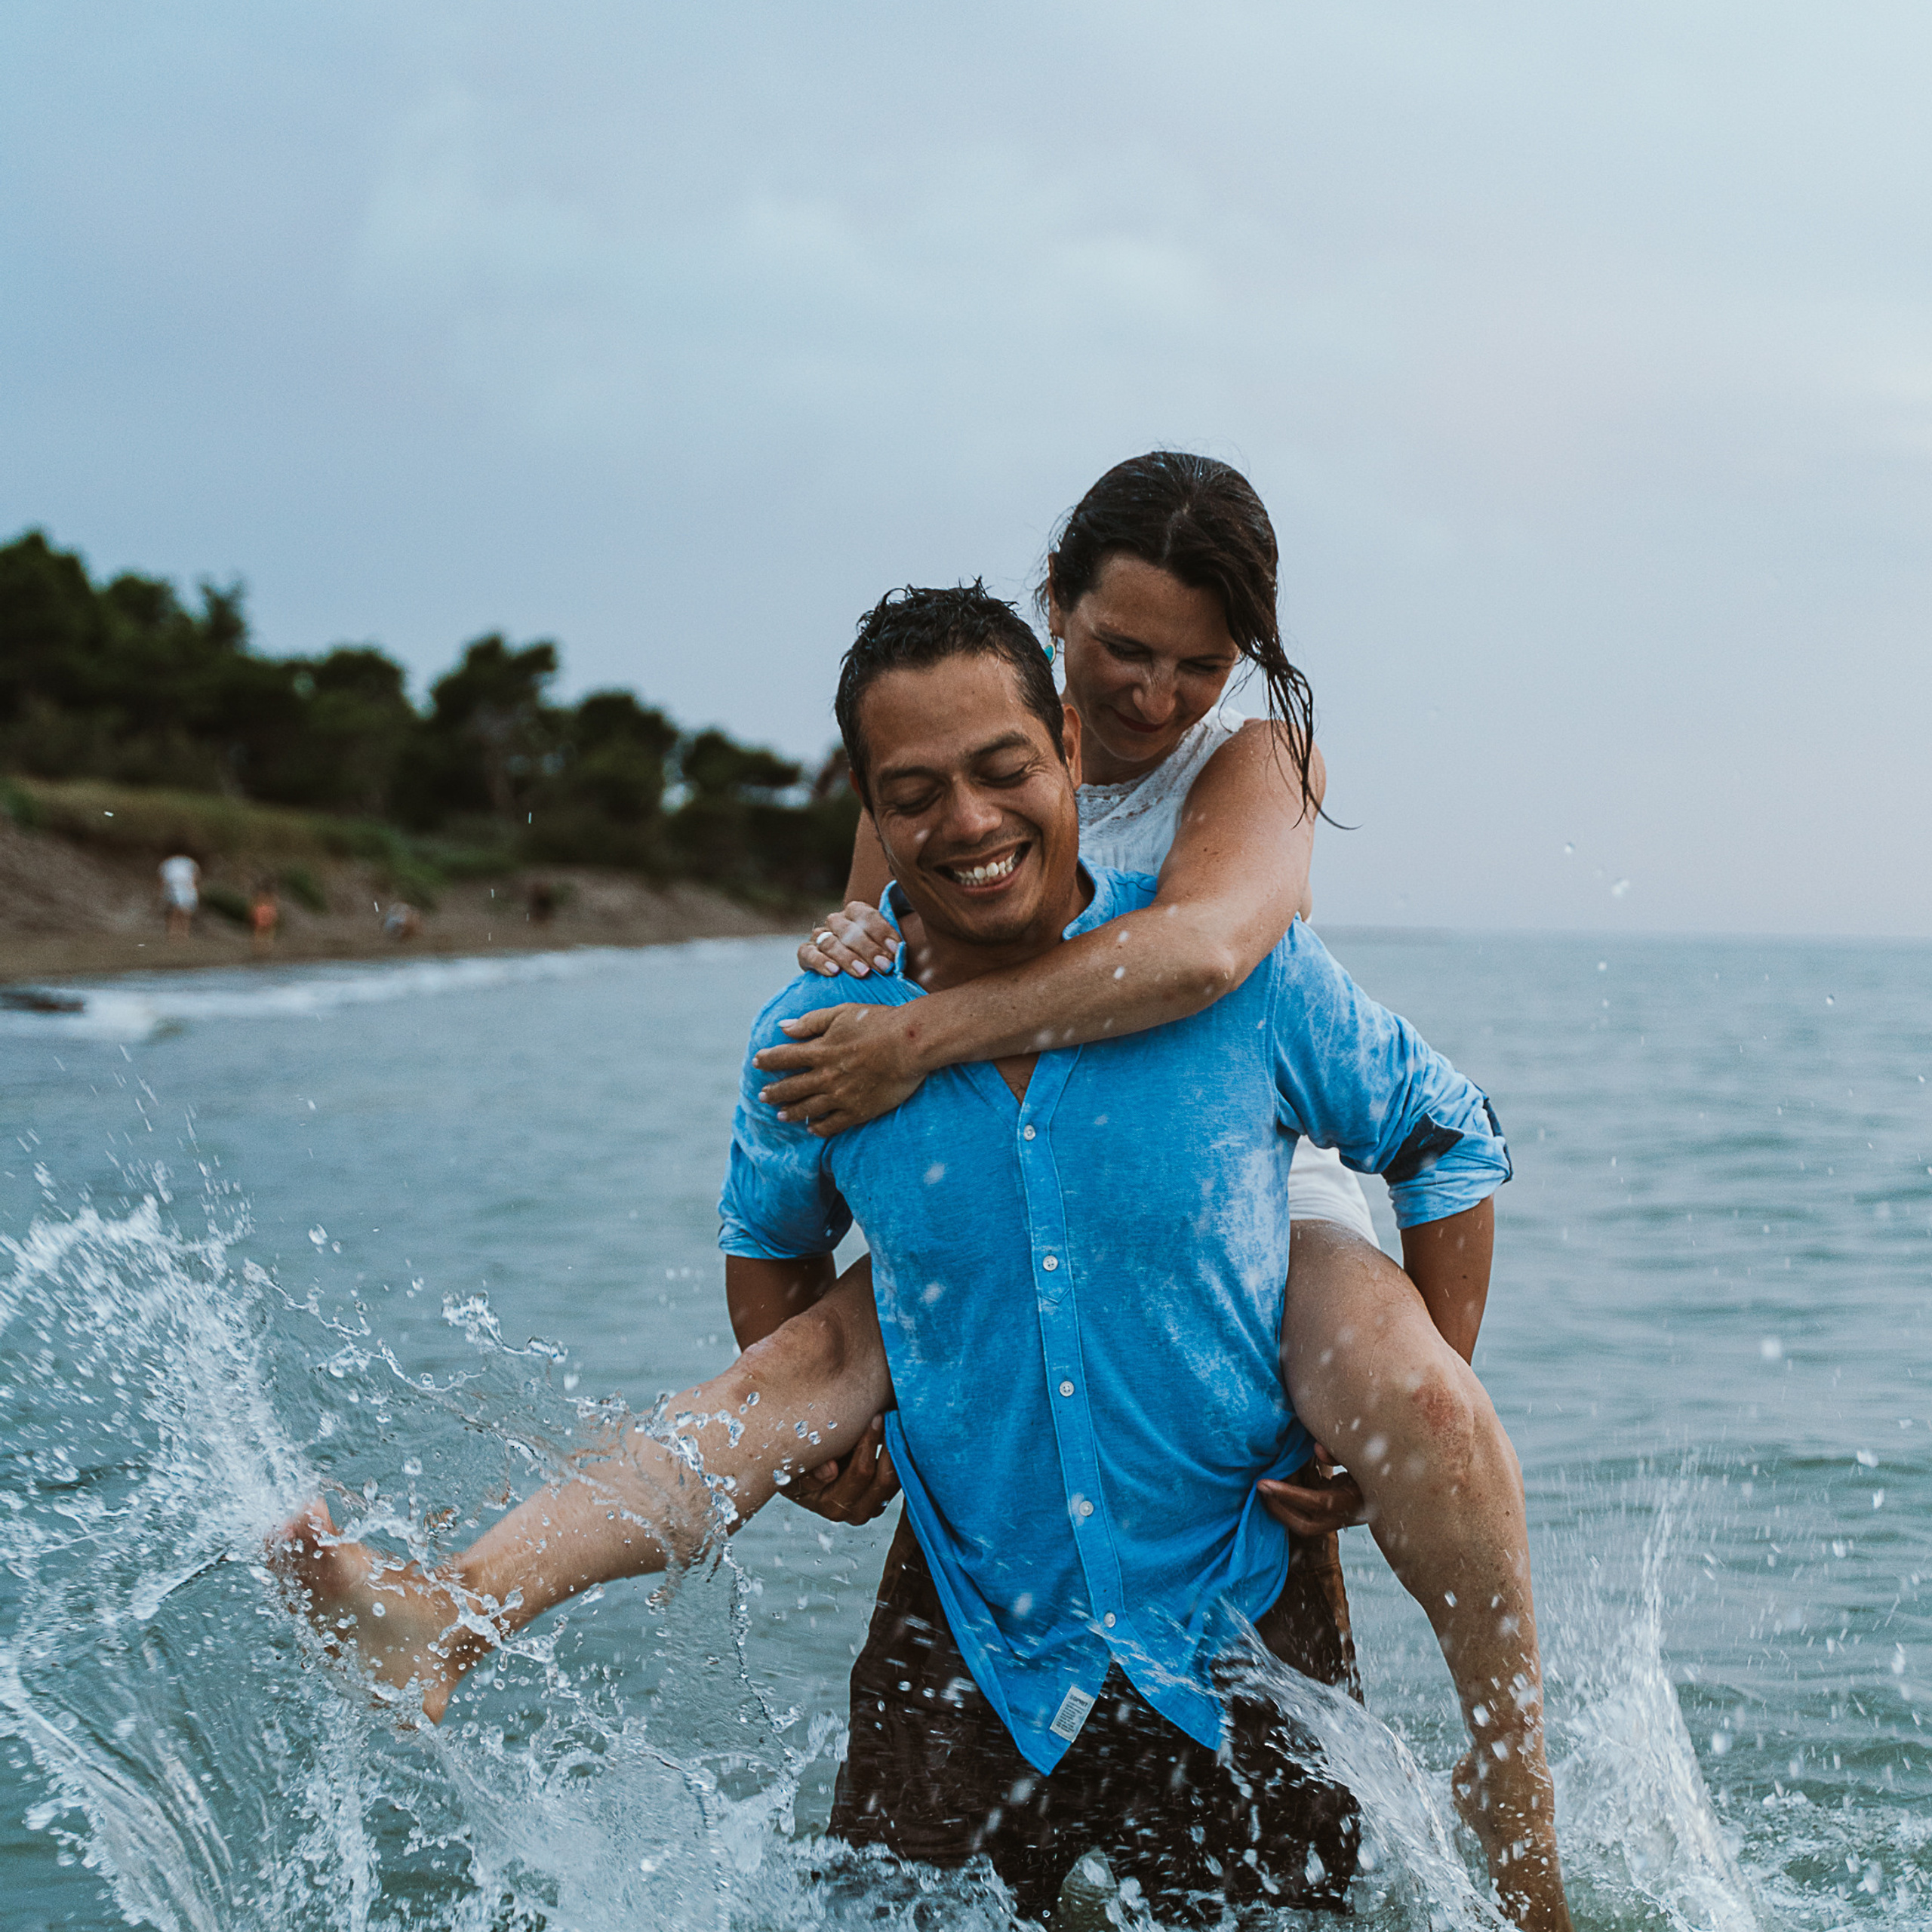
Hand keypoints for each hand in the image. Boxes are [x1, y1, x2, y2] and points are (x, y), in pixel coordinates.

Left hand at [754, 1002, 927, 1136]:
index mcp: (820, 1051)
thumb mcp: (842, 1014)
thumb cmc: (879, 1023)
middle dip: (773, 1092)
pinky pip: (832, 1125)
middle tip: (762, 1096)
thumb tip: (783, 1027)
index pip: (783, 1058)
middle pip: (790, 1088)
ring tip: (781, 1115)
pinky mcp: (858, 1111)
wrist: (911, 1044)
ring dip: (791, 1112)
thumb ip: (811, 1022)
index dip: (767, 1060)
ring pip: (807, 1109)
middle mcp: (826, 1077)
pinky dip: (819, 1128)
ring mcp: (841, 1097)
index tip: (757, 1062)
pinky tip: (812, 1129)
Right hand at [783, 1415, 899, 1523]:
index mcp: (833, 1504)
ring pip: (897, 1479)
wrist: (804, 1470)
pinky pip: (902, 1477)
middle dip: (890, 1443)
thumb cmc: (798, 1463)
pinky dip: (902, 1454)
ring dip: (899, 1447)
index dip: (870, 1442)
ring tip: (896, 1419)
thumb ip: (808, 1469)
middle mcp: (856, 1511)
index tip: (875, 1416)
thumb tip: (830, 1470)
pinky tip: (899, 1432)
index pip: (861, 1472)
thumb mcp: (792, 1465)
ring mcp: (873, 1506)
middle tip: (891, 1414)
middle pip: (885, 1479)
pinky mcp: (883, 1498)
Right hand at [798, 901, 900, 978]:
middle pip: (848, 930)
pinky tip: (834, 972)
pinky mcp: (806, 953)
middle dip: (868, 949)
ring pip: (830, 942)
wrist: (846, 975)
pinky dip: (820, 962)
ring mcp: (820, 936)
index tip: (895, 949)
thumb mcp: (885, 949)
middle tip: (884, 966)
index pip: (866, 915)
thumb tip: (902, 951)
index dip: (882, 931)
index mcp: (856, 912)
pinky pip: (808, 954)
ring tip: (863, 972)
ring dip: (847, 957)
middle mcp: (836, 921)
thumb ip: (892, 947)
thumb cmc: (872, 959)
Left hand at [1254, 1445, 1366, 1537]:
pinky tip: (1282, 1484)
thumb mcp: (1362, 1458)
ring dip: (1283, 1508)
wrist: (1392, 1489)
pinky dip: (1292, 1502)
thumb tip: (1316, 1449)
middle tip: (1259, 1489)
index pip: (1315, 1502)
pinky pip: (1308, 1514)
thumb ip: (1340, 1453)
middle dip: (1279, 1509)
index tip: (1263, 1483)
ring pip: (1304, 1523)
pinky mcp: (1334, 1516)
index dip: (1287, 1494)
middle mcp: (1344, 1516)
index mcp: (1352, 1501)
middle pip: (1305, 1525)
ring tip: (1265, 1487)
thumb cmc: (1377, 1467)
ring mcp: (1339, 1519)